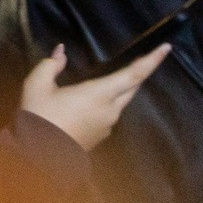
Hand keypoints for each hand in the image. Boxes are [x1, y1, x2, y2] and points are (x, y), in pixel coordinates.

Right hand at [19, 43, 168, 151]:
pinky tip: (83, 104)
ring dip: (117, 89)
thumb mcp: (36, 86)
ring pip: (119, 101)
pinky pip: (108, 114)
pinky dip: (103, 104)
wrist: (36, 155)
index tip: (166, 47)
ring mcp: (107, 125)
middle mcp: (110, 110)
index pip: (134, 74)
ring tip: (99, 82)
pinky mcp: (101, 136)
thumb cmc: (39, 117)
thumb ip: (51, 65)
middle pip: (132, 87)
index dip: (151, 60)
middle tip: (141, 59)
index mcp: (99, 94)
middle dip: (138, 72)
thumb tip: (60, 52)